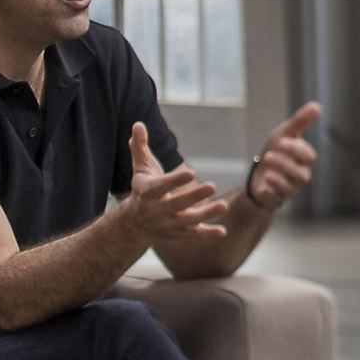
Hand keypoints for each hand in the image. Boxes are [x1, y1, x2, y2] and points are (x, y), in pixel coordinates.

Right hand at [117, 123, 229, 252]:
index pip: (161, 187)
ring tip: (224, 205)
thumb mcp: (140, 168)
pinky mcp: (179, 234)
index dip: (175, 181)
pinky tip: (223, 231)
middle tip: (212, 186)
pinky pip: (194, 235)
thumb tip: (137, 124)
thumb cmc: (143, 188)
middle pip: (177, 204)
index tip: (190, 172)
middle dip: (194, 196)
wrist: (135, 223)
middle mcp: (157, 211)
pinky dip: (208, 234)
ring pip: (188, 221)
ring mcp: (169, 224)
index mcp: (148, 193)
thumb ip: (140, 147)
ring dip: (206, 214)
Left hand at [245, 101, 322, 209]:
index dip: (295, 149)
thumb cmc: (276, 150)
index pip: (307, 156)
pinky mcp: (276, 198)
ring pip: (289, 188)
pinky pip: (276, 199)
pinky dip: (270, 193)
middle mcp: (300, 175)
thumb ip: (300, 122)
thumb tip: (317, 106)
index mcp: (304, 159)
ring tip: (266, 171)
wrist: (259, 172)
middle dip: (284, 164)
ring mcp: (289, 188)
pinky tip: (263, 187)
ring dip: (277, 179)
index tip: (280, 141)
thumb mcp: (285, 133)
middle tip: (269, 155)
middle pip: (300, 174)